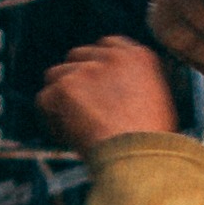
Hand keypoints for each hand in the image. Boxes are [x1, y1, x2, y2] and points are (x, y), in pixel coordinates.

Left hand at [39, 36, 179, 152]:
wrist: (139, 160)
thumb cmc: (152, 144)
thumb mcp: (158, 104)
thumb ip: (135, 85)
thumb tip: (113, 88)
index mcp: (140, 58)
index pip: (108, 45)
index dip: (98, 64)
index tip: (96, 84)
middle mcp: (113, 57)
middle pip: (78, 56)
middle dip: (77, 80)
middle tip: (85, 110)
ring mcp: (86, 69)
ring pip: (56, 75)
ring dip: (62, 98)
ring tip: (77, 127)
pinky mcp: (64, 86)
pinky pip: (45, 99)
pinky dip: (52, 119)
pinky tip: (69, 137)